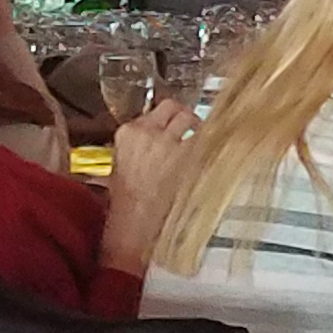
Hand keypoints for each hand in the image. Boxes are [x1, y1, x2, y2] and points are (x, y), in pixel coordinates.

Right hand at [98, 97, 198, 269]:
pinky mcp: (188, 157)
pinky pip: (205, 141)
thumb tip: (159, 136)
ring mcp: (169, 144)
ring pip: (190, 118)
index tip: (173, 119)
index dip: (167, 116)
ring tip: (203, 137)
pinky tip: (210, 152)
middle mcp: (148, 133)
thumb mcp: (122, 165)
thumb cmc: (127, 202)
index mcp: (127, 133)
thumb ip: (139, 145)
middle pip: (174, 107)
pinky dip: (209, 144)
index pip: (154, 109)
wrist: (133, 225)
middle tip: (192, 124)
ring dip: (198, 127)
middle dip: (185, 114)